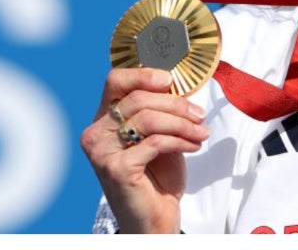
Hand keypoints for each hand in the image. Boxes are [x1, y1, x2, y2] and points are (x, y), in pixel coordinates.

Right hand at [79, 67, 212, 233]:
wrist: (155, 222)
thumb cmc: (156, 180)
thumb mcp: (158, 138)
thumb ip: (159, 113)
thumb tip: (179, 87)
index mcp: (102, 121)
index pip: (114, 82)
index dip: (142, 75)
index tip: (170, 80)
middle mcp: (95, 133)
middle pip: (136, 98)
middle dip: (174, 103)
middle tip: (198, 113)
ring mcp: (102, 152)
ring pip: (147, 119)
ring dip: (181, 123)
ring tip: (201, 131)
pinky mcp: (116, 168)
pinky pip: (154, 142)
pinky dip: (180, 140)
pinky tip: (194, 145)